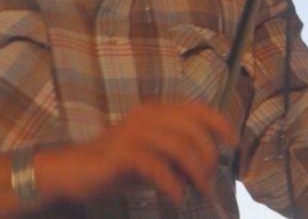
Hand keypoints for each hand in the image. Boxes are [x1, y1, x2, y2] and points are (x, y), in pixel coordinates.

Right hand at [37, 102, 237, 205]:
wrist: (73, 172)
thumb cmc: (115, 167)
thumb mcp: (151, 157)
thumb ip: (176, 156)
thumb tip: (207, 169)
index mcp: (155, 112)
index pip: (196, 109)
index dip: (219, 123)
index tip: (234, 142)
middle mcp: (146, 117)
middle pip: (192, 130)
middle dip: (208, 156)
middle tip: (209, 181)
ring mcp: (133, 133)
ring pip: (178, 146)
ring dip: (195, 171)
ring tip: (198, 191)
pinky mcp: (122, 154)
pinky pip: (156, 166)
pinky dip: (172, 183)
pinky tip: (176, 197)